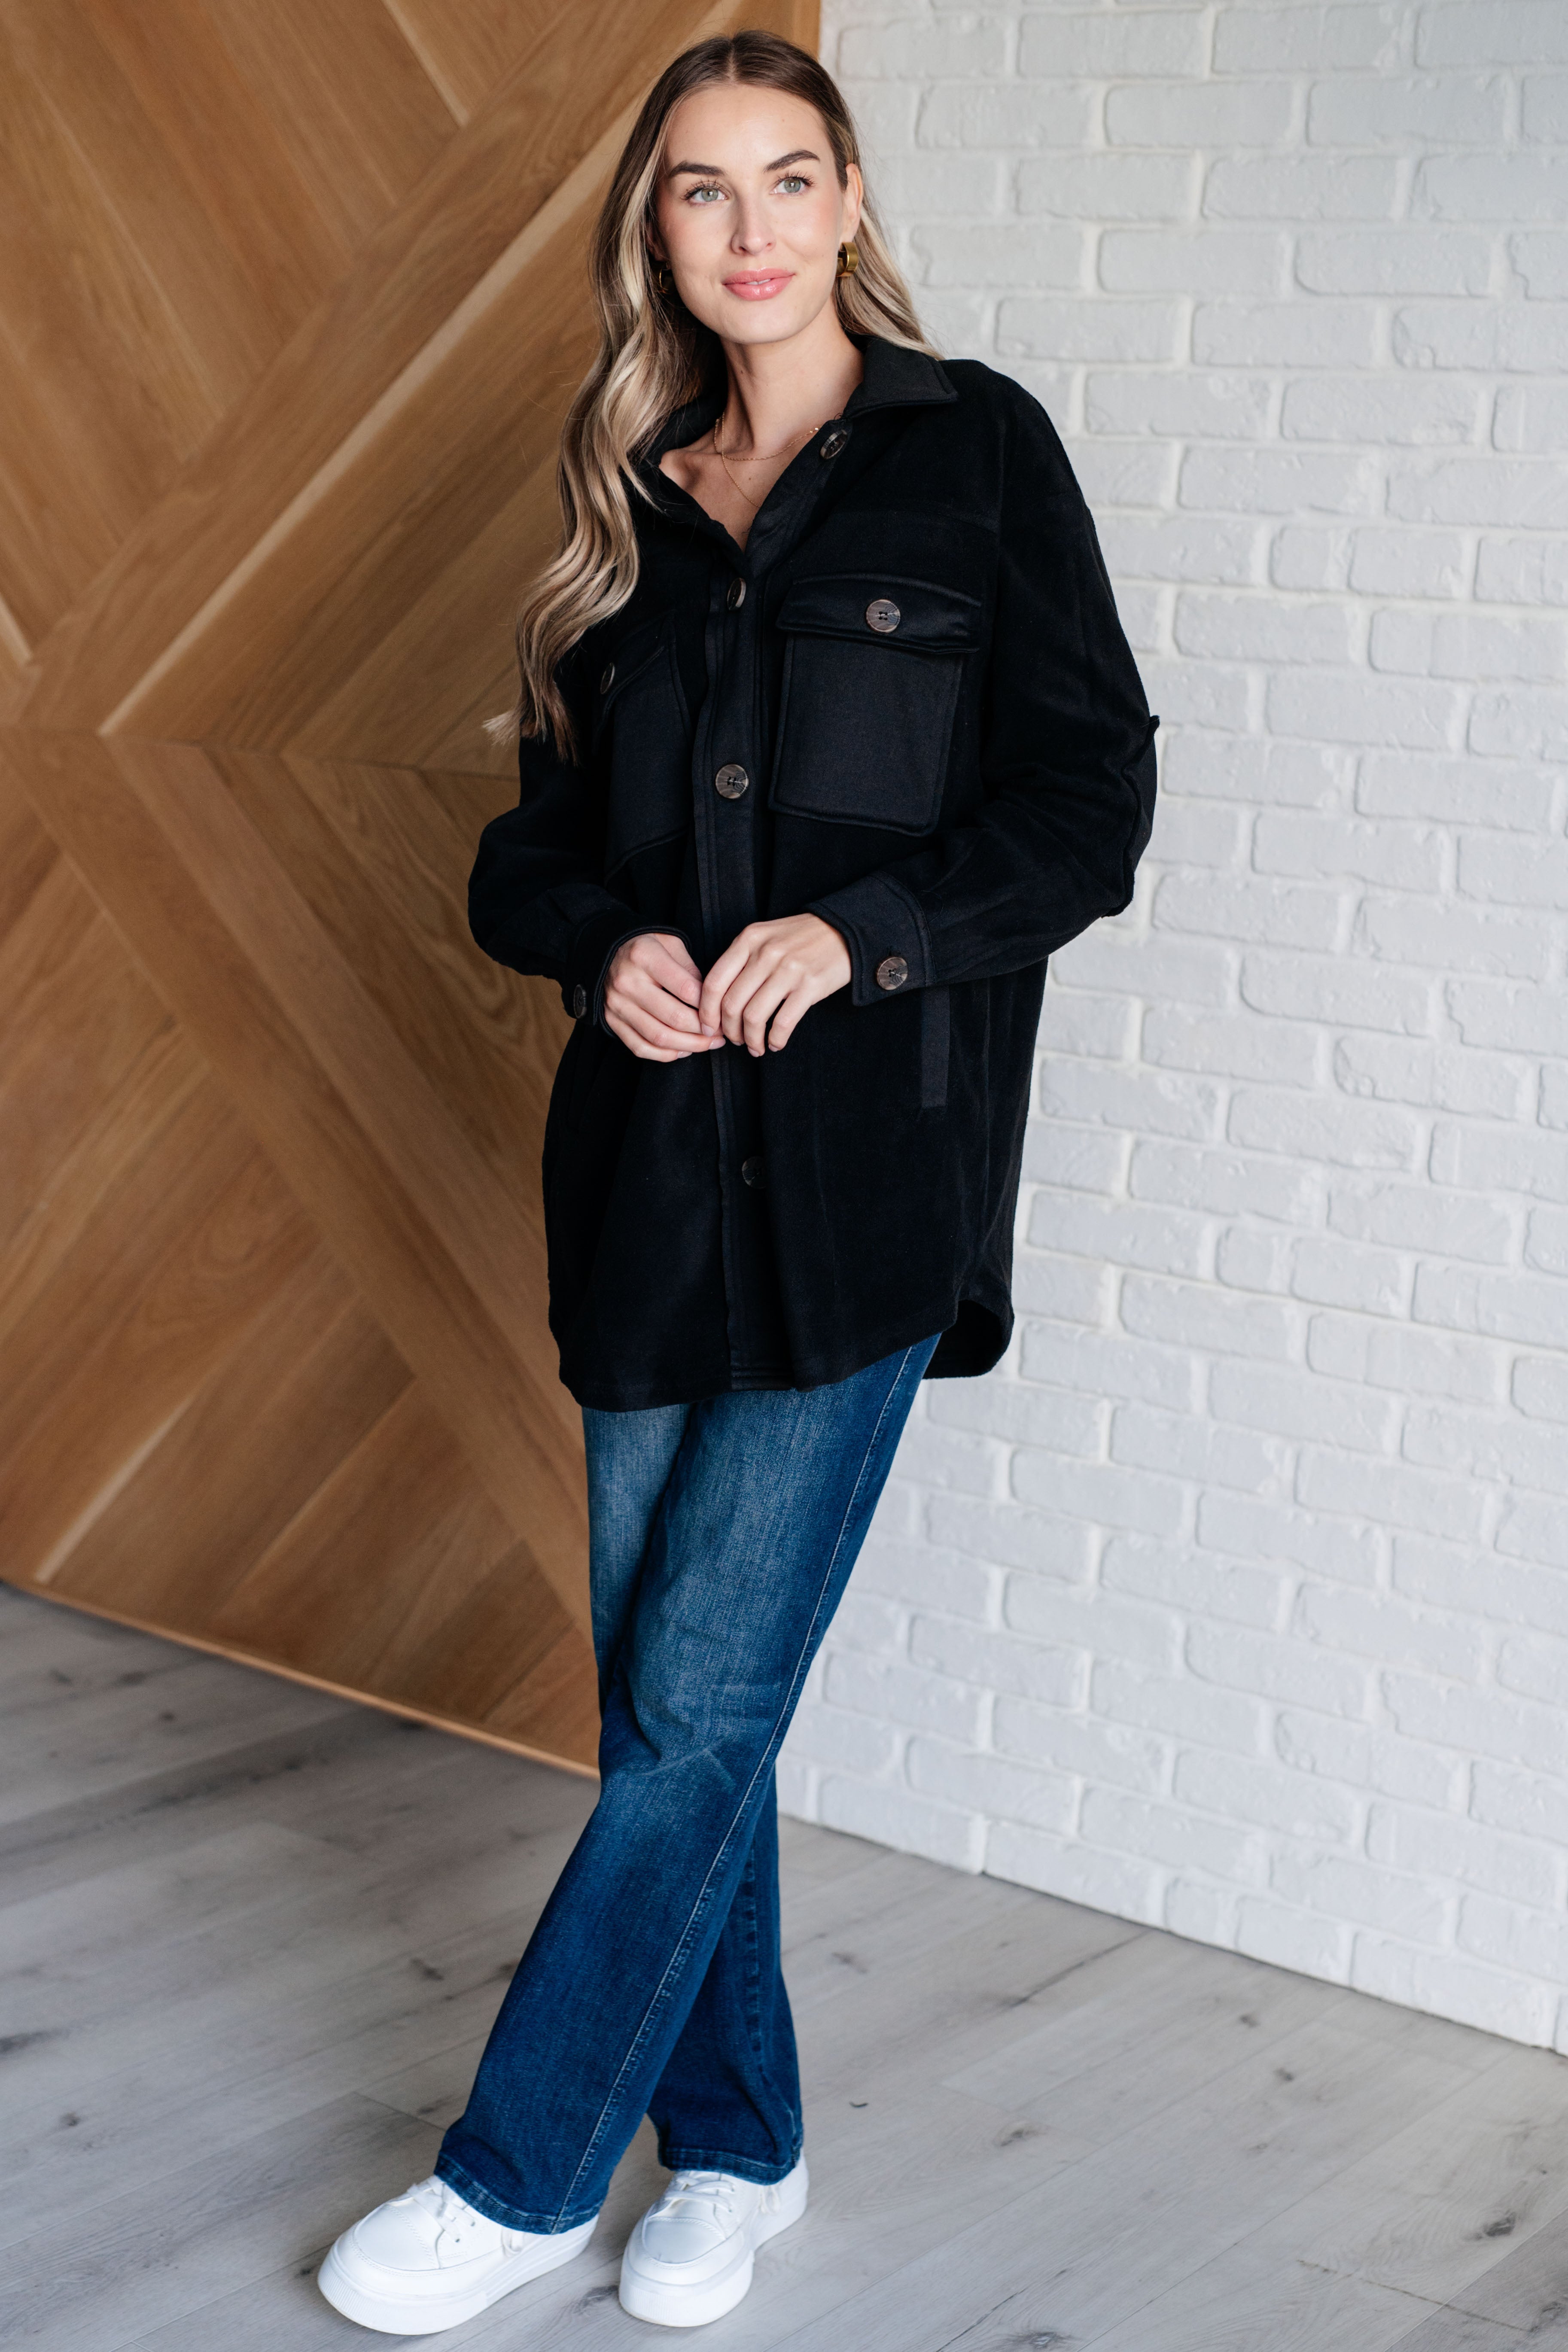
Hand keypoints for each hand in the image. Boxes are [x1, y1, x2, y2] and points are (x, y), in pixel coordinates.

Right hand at [602, 933, 724, 1062]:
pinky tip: (683, 1051)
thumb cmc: (645, 946)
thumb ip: (690, 969)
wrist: (604, 951)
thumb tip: (710, 1001)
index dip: (710, 1005)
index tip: (723, 1012)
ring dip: (689, 1046)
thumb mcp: (670, 943)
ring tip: (708, 1044)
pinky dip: (665, 1055)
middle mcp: (627, 982)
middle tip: (721, 1033)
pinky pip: (640, 1047)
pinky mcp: (611, 1020)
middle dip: (704, 1031)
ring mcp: (617, 1005)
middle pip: (675, 1017)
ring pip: (659, 1037)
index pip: (686, 989)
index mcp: (644, 957)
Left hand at [699, 914, 852, 1056]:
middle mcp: (765, 953)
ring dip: (751, 1040)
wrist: (844, 931)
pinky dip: (775, 1040)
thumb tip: (718, 999)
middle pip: (731, 1004)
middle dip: (729, 1031)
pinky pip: (783, 1023)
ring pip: (754, 1017)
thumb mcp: (766, 937)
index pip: (714, 983)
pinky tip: (775, 1043)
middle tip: (735, 1039)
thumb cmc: (801, 938)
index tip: (708, 1028)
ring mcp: (788, 969)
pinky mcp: (810, 986)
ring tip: (755, 1046)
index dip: (707, 1013)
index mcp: (749, 940)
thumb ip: (741, 960)